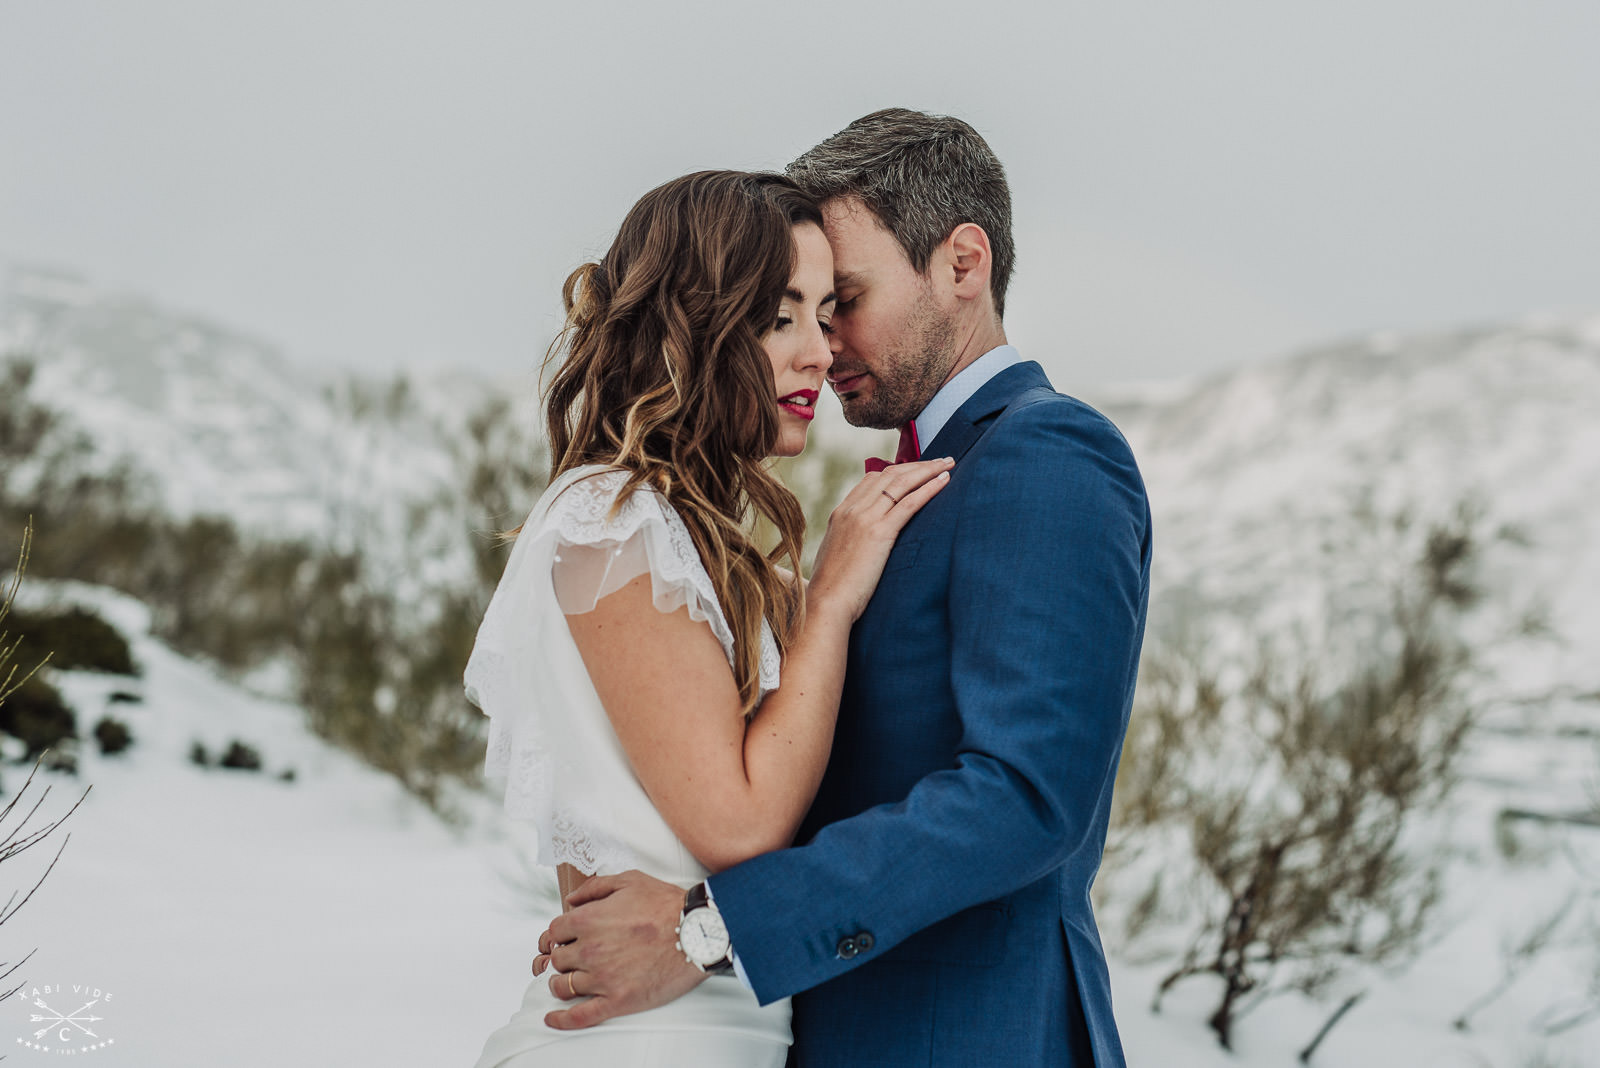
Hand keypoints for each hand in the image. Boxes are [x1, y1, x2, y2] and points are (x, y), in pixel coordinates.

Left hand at [532, 870, 707, 1029]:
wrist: (698, 932)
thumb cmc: (667, 905)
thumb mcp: (630, 880)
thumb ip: (596, 887)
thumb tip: (572, 899)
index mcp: (589, 920)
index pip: (555, 931)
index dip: (561, 933)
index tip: (568, 937)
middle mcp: (590, 950)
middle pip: (557, 959)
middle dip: (563, 956)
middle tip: (574, 956)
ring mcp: (602, 978)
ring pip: (563, 986)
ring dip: (562, 983)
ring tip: (569, 981)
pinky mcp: (617, 1000)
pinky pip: (580, 1016)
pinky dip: (562, 1020)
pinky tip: (552, 1019)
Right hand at [808, 457, 952, 621]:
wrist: (825, 603)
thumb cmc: (832, 588)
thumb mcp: (836, 555)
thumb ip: (850, 541)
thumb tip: (863, 545)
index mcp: (841, 513)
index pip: (872, 479)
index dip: (898, 471)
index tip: (917, 470)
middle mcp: (852, 510)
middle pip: (889, 474)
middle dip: (917, 464)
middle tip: (941, 461)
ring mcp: (864, 519)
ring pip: (901, 483)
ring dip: (928, 470)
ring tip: (948, 464)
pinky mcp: (879, 533)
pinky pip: (908, 503)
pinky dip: (929, 488)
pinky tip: (944, 481)